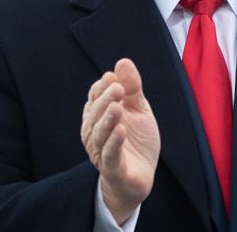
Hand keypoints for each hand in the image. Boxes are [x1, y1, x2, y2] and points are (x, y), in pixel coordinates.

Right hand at [81, 58, 159, 224]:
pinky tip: (120, 130)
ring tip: (117, 107)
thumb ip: (131, 87)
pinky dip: (114, 142)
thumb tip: (122, 61)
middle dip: (105, 100)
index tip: (115, 78)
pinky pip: (110, 155)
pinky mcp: (112, 168)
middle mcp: (95, 132)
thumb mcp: (138, 109)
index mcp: (98, 115)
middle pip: (95, 113)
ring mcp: (101, 151)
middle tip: (118, 88)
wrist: (141, 175)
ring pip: (100, 133)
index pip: (95, 96)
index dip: (104, 87)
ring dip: (108, 119)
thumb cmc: (136, 139)